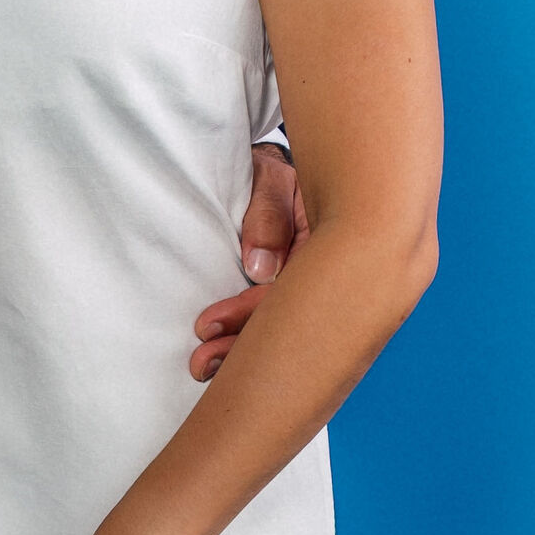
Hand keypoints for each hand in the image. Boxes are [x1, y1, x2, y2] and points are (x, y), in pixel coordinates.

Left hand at [192, 147, 309, 381]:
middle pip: (290, 319)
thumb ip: (267, 214)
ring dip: (241, 348)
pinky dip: (245, 336)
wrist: (263, 168)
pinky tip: (221, 357)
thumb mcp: (270, 179)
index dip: (251, 312)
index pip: (297, 291)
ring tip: (202, 366)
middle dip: (245, 346)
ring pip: (279, 325)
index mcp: (332, 245)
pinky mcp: (288, 291)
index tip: (209, 327)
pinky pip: (271, 320)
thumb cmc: (268, 170)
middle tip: (202, 364)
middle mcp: (325, 274)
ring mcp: (308, 286)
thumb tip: (261, 267)